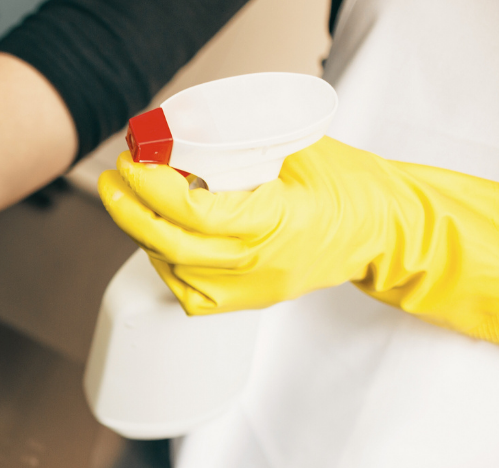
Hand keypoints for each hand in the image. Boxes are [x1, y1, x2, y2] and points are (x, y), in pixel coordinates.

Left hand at [98, 137, 498, 347]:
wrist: (387, 230)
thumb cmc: (351, 184)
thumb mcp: (300, 149)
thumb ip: (243, 148)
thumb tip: (178, 136)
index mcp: (279, 220)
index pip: (195, 211)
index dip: (153, 188)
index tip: (130, 163)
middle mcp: (262, 262)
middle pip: (174, 245)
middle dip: (130, 211)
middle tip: (111, 181)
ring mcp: (255, 288)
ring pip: (176, 270)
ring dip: (144, 234)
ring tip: (131, 201)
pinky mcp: (251, 301)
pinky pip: (191, 294)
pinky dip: (165, 265)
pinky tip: (157, 239)